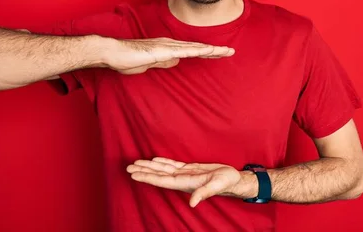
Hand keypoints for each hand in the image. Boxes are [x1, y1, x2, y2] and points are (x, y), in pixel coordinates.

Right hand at [106, 38, 233, 74]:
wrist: (112, 53)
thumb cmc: (127, 59)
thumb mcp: (150, 64)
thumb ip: (163, 62)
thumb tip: (176, 62)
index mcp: (167, 48)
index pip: (191, 51)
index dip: (206, 52)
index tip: (220, 54)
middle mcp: (170, 44)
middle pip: (197, 47)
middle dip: (215, 50)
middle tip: (231, 51)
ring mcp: (167, 46)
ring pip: (194, 48)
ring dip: (211, 50)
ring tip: (226, 51)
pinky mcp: (162, 50)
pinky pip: (184, 51)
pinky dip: (198, 51)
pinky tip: (209, 51)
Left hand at [126, 157, 250, 206]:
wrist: (234, 179)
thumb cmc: (226, 182)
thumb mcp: (217, 186)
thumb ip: (204, 193)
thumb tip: (192, 203)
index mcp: (185, 183)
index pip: (162, 180)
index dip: (147, 177)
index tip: (134, 174)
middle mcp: (182, 179)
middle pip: (158, 175)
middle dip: (143, 171)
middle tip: (128, 167)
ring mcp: (185, 174)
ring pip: (163, 169)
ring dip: (150, 166)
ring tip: (136, 163)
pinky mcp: (190, 169)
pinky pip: (172, 165)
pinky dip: (162, 162)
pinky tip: (155, 159)